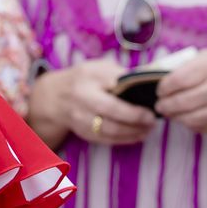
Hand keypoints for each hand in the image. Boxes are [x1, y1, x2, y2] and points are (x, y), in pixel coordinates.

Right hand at [30, 58, 156, 145]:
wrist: (55, 96)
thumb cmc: (84, 79)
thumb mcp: (99, 68)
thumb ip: (120, 74)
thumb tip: (146, 85)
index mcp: (88, 77)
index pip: (114, 87)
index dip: (133, 97)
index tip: (151, 103)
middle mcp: (82, 98)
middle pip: (111, 112)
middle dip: (135, 118)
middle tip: (151, 119)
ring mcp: (80, 118)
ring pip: (109, 130)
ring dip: (133, 132)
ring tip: (148, 128)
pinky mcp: (83, 133)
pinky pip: (106, 139)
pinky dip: (125, 139)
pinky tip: (138, 135)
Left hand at [154, 48, 206, 134]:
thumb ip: (189, 65)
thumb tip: (163, 77)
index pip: (177, 81)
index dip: (164, 88)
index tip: (160, 90)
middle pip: (180, 102)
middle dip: (165, 105)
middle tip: (161, 105)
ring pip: (189, 119)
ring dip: (175, 117)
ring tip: (171, 113)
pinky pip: (203, 128)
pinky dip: (192, 124)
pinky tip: (189, 117)